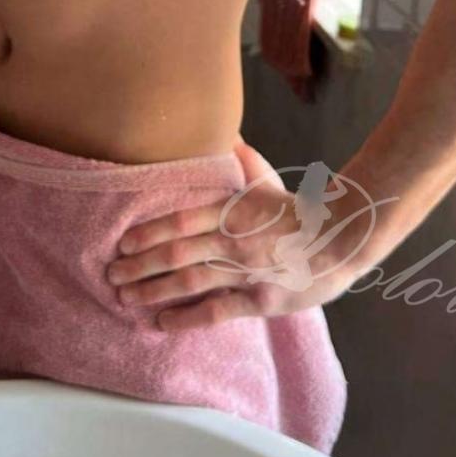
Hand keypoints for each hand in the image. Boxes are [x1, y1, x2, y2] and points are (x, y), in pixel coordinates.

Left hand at [106, 140, 376, 330]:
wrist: (343, 238)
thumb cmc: (301, 211)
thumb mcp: (268, 181)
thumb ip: (243, 162)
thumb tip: (226, 134)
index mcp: (234, 209)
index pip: (181, 220)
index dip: (148, 232)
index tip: (123, 241)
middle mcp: (235, 240)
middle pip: (177, 253)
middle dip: (139, 265)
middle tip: (112, 273)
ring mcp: (247, 272)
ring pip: (189, 282)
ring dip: (152, 289)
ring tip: (125, 296)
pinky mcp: (260, 299)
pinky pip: (216, 311)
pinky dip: (186, 318)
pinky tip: (161, 322)